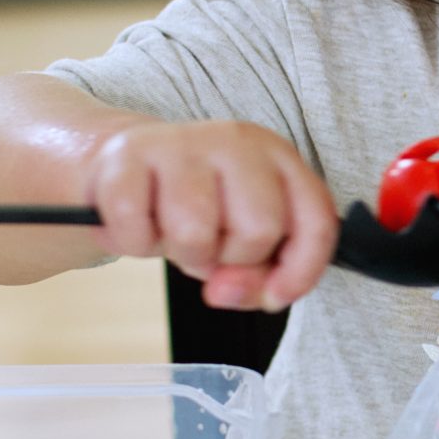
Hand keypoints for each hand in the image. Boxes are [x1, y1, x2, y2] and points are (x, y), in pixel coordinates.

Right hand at [84, 119, 337, 311]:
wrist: (122, 162)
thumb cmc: (195, 207)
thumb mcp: (238, 242)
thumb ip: (255, 278)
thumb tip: (226, 289)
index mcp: (279, 158)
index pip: (316, 223)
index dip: (300, 273)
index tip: (274, 296)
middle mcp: (238, 142)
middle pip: (258, 231)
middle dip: (230, 259)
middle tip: (208, 245)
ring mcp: (183, 142)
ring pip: (194, 233)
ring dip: (180, 254)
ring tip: (171, 233)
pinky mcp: (129, 153)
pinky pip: (137, 230)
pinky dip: (133, 244)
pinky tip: (138, 224)